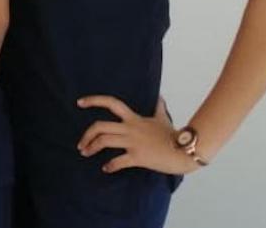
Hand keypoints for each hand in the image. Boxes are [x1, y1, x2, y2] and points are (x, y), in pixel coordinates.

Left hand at [77, 95, 199, 174]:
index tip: (79, 102)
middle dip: (87, 135)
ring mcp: (133, 142)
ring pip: (105, 141)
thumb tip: (160, 97)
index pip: (112, 103)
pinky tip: (106, 168)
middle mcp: (130, 129)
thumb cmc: (173, 135)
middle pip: (100, 126)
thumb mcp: (163, 118)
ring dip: (92, 147)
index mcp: (134, 119)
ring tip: (86, 153)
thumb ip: (158, 108)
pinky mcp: (138, 157)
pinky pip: (118, 161)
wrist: (186, 150)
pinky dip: (110, 166)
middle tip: (80, 144)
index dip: (94, 100)